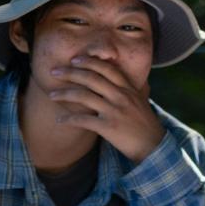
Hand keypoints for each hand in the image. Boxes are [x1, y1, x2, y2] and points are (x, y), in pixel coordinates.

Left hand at [48, 56, 164, 163]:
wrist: (153, 146)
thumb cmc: (145, 124)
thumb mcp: (140, 101)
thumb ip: (128, 88)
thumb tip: (119, 77)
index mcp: (128, 88)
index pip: (106, 69)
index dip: (89, 62)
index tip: (75, 59)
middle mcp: (121, 96)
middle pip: (91, 78)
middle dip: (70, 73)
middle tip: (54, 71)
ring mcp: (114, 111)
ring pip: (84, 96)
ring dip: (64, 94)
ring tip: (51, 94)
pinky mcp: (108, 127)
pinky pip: (83, 120)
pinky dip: (69, 119)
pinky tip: (59, 119)